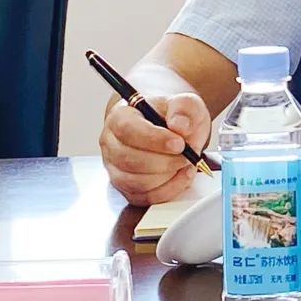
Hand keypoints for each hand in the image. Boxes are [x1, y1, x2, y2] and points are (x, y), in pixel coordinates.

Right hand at [99, 92, 210, 206]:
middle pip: (130, 160)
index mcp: (121, 117)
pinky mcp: (128, 187)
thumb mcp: (185, 102)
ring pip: (136, 182)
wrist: (172, 126)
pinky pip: (145, 197)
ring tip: (187, 163)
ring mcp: (117, 168)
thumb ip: (184, 108)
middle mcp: (112, 143)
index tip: (179, 143)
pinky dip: (168, 190)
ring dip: (167, 177)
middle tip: (188, 155)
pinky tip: (182, 175)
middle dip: (165, 161)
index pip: (128, 130)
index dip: (154, 139)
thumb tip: (180, 125)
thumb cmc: (173, 114)